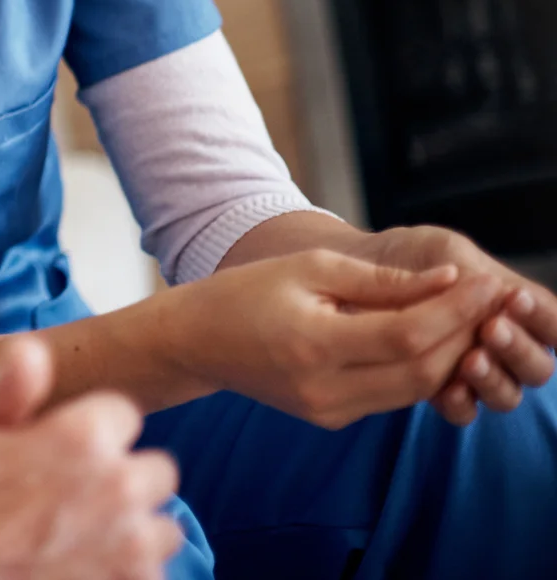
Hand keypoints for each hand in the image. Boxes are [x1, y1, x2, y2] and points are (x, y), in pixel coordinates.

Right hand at [0, 338, 180, 578]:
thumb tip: (33, 353)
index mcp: (78, 439)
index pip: (122, 412)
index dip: (85, 425)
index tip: (54, 444)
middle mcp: (117, 494)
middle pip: (155, 470)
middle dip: (118, 474)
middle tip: (67, 490)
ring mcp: (128, 554)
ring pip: (162, 530)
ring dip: (131, 528)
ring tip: (79, 532)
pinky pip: (151, 575)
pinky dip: (123, 570)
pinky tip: (78, 563)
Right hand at [163, 247, 497, 428]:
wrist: (195, 342)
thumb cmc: (245, 293)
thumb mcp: (308, 267)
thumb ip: (379, 279)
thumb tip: (447, 282)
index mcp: (313, 345)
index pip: (409, 335)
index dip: (456, 310)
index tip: (487, 283)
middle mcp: (325, 390)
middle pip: (423, 370)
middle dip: (463, 331)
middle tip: (490, 296)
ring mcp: (330, 411)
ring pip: (415, 388)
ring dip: (449, 352)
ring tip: (468, 313)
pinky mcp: (333, 418)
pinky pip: (392, 395)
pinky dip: (419, 366)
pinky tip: (429, 335)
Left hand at [352, 225, 556, 423]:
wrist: (359, 266)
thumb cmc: (412, 256)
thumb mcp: (449, 252)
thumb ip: (479, 277)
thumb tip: (504, 297)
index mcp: (519, 311)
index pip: (553, 324)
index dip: (543, 318)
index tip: (514, 299)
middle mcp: (506, 347)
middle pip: (537, 368)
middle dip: (518, 349)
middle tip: (490, 328)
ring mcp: (477, 373)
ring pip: (505, 395)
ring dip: (493, 379)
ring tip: (471, 359)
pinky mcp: (441, 390)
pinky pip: (463, 411)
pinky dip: (461, 402)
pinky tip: (447, 390)